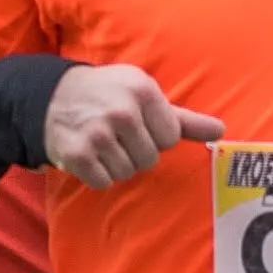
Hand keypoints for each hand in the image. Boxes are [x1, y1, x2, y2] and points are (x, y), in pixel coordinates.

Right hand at [42, 64, 224, 188]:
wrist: (51, 97)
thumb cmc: (108, 94)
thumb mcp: (144, 94)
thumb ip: (184, 118)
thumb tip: (221, 131)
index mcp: (143, 91)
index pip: (170, 138)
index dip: (154, 135)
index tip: (136, 122)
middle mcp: (122, 111)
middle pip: (150, 159)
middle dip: (135, 151)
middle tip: (116, 133)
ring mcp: (99, 134)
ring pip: (128, 172)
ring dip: (116, 163)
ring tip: (101, 141)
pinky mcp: (79, 155)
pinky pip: (104, 182)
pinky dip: (97, 173)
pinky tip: (89, 153)